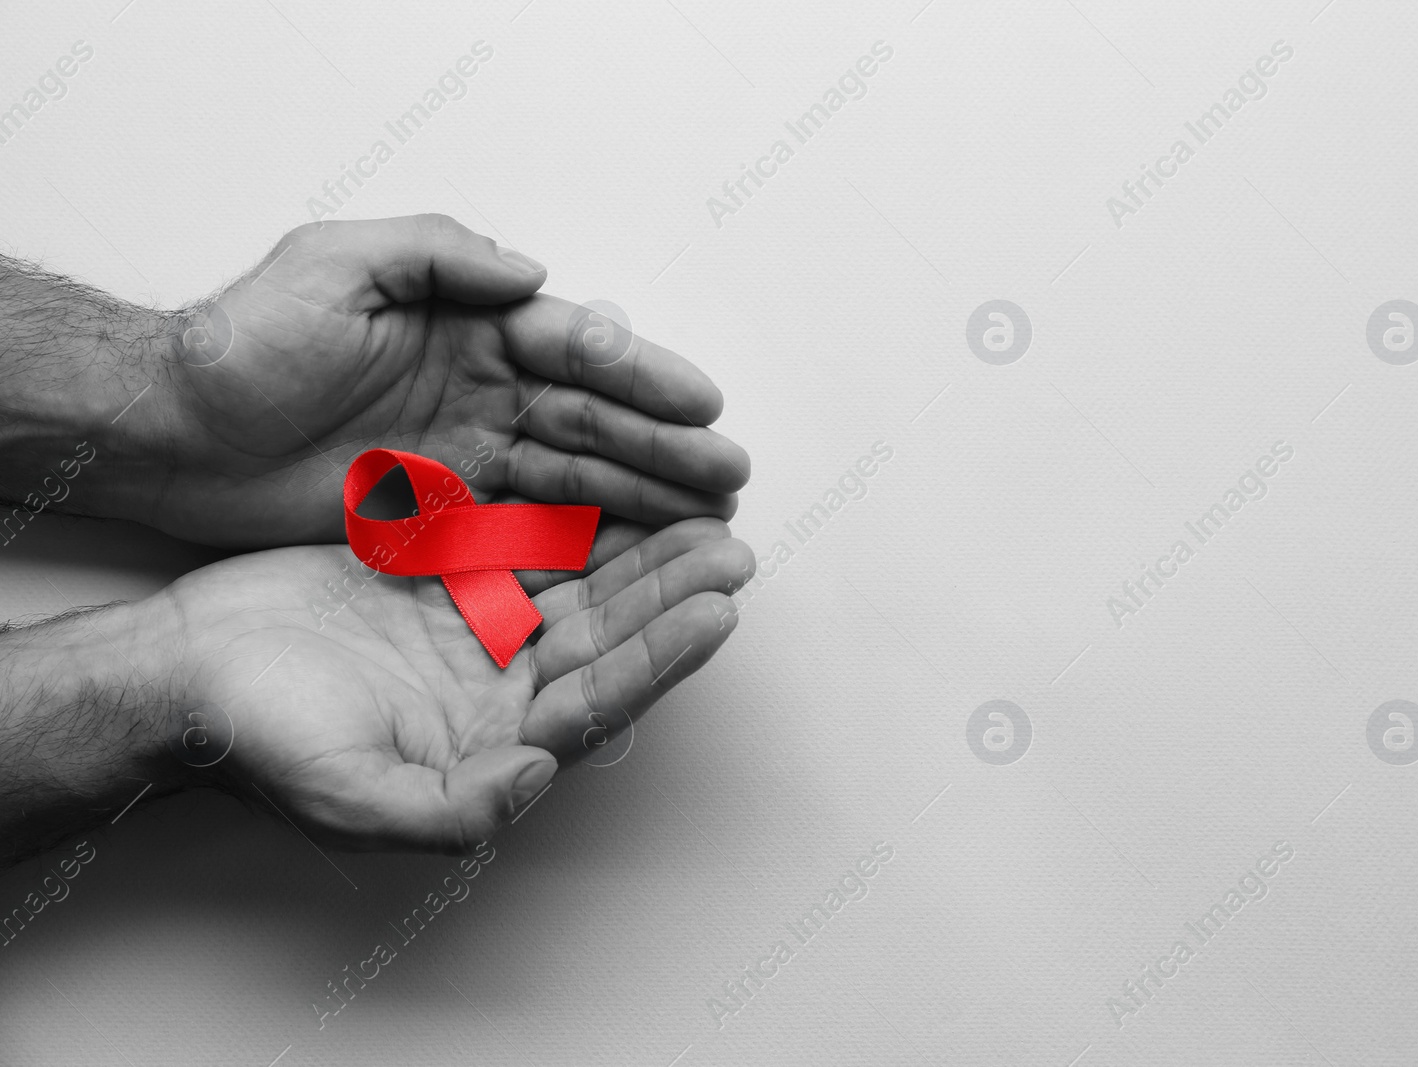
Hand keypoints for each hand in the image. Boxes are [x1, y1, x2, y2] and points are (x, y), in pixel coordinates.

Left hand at [109, 214, 750, 546]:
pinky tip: (635, 557)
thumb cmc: (244, 342)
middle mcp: (480, 391)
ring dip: (642, 499)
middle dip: (664, 448)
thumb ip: (439, 257)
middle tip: (730, 475)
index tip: (701, 403)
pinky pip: (526, 532)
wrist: (174, 432)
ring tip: (707, 520)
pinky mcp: (440, 515)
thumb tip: (533, 273)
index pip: (574, 350)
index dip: (641, 376)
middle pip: (591, 422)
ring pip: (573, 480)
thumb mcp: (334, 264)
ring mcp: (466, 456)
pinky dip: (583, 545)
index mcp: (467, 327)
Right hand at [154, 518, 751, 849]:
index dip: (661, 658)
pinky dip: (575, 514)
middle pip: (609, 637)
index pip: (599, 699)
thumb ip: (450, 809)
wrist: (188, 671)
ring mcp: (478, 629)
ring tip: (701, 511)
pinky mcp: (450, 576)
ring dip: (641, 551)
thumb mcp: (350, 795)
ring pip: (581, 586)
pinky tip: (619, 482)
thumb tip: (539, 776)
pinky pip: (529, 540)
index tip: (718, 612)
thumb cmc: (260, 741)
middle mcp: (502, 689)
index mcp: (495, 745)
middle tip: (731, 548)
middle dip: (672, 594)